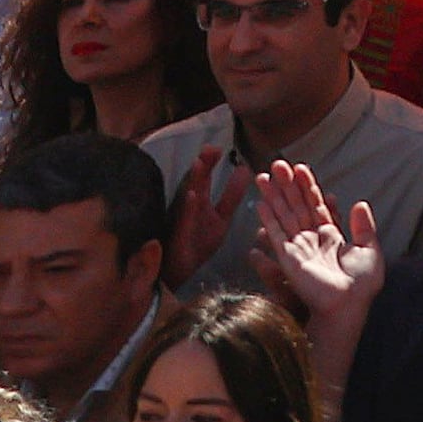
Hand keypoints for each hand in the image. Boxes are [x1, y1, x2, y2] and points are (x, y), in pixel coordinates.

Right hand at [163, 147, 235, 286]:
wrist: (177, 274)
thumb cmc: (198, 244)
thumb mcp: (220, 218)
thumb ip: (231, 195)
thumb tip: (245, 170)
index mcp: (201, 205)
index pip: (205, 180)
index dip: (210, 164)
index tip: (218, 147)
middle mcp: (190, 210)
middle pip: (196, 184)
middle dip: (202, 166)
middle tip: (210, 148)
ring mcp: (183, 223)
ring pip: (188, 198)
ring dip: (194, 181)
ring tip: (200, 163)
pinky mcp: (179, 238)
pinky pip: (183, 222)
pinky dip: (187, 208)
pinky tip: (192, 195)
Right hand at [247, 160, 378, 335]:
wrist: (348, 306)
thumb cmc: (361, 285)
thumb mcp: (369, 250)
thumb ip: (363, 226)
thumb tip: (359, 202)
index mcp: (331, 236)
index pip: (316, 205)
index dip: (308, 186)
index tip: (300, 167)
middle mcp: (311, 239)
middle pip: (296, 206)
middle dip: (287, 185)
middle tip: (277, 163)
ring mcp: (298, 247)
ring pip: (284, 215)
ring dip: (274, 195)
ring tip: (263, 176)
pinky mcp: (288, 258)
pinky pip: (277, 233)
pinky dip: (269, 218)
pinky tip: (262, 202)